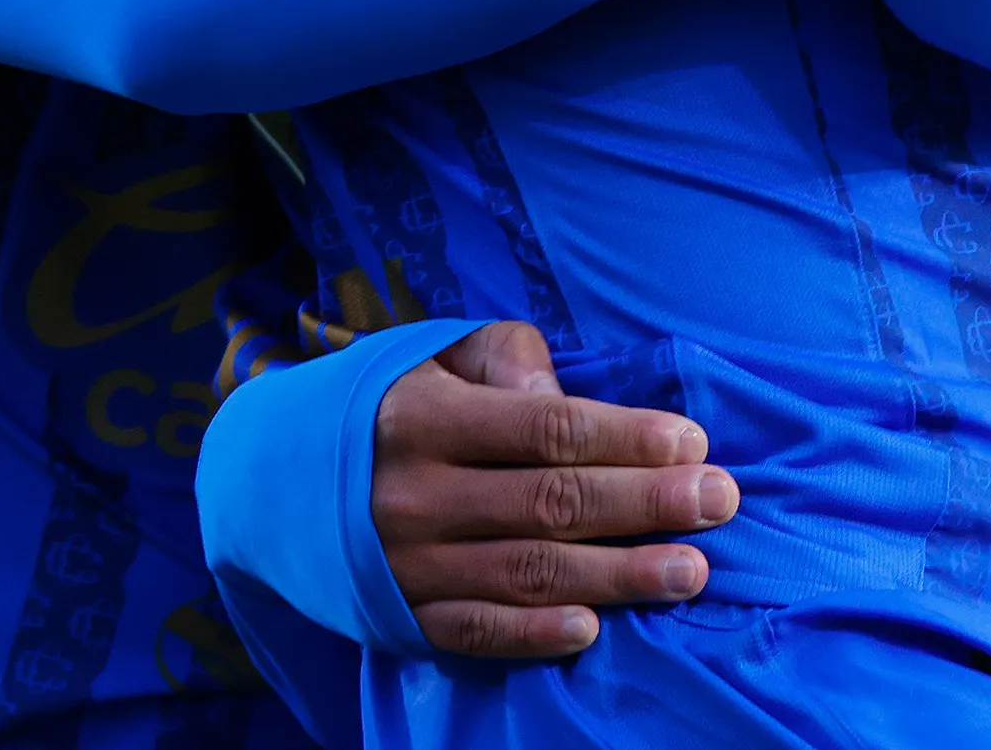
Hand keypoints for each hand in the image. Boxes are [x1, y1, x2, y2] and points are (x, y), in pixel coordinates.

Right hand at [371, 320, 737, 656]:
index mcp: (427, 417)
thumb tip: (567, 398)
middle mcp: (415, 494)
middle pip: (551, 503)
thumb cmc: (390, 403)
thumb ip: (510, 361)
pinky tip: (594, 627)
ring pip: (529, 573)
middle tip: (718, 504)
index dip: (625, 438)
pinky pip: (476, 632)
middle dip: (646, 504)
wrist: (272, 479)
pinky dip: (535, 635)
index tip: (692, 444)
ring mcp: (407, 563)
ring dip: (618, 576)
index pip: (546, 429)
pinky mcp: (401, 616)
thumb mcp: (438, 354)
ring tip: (690, 571)